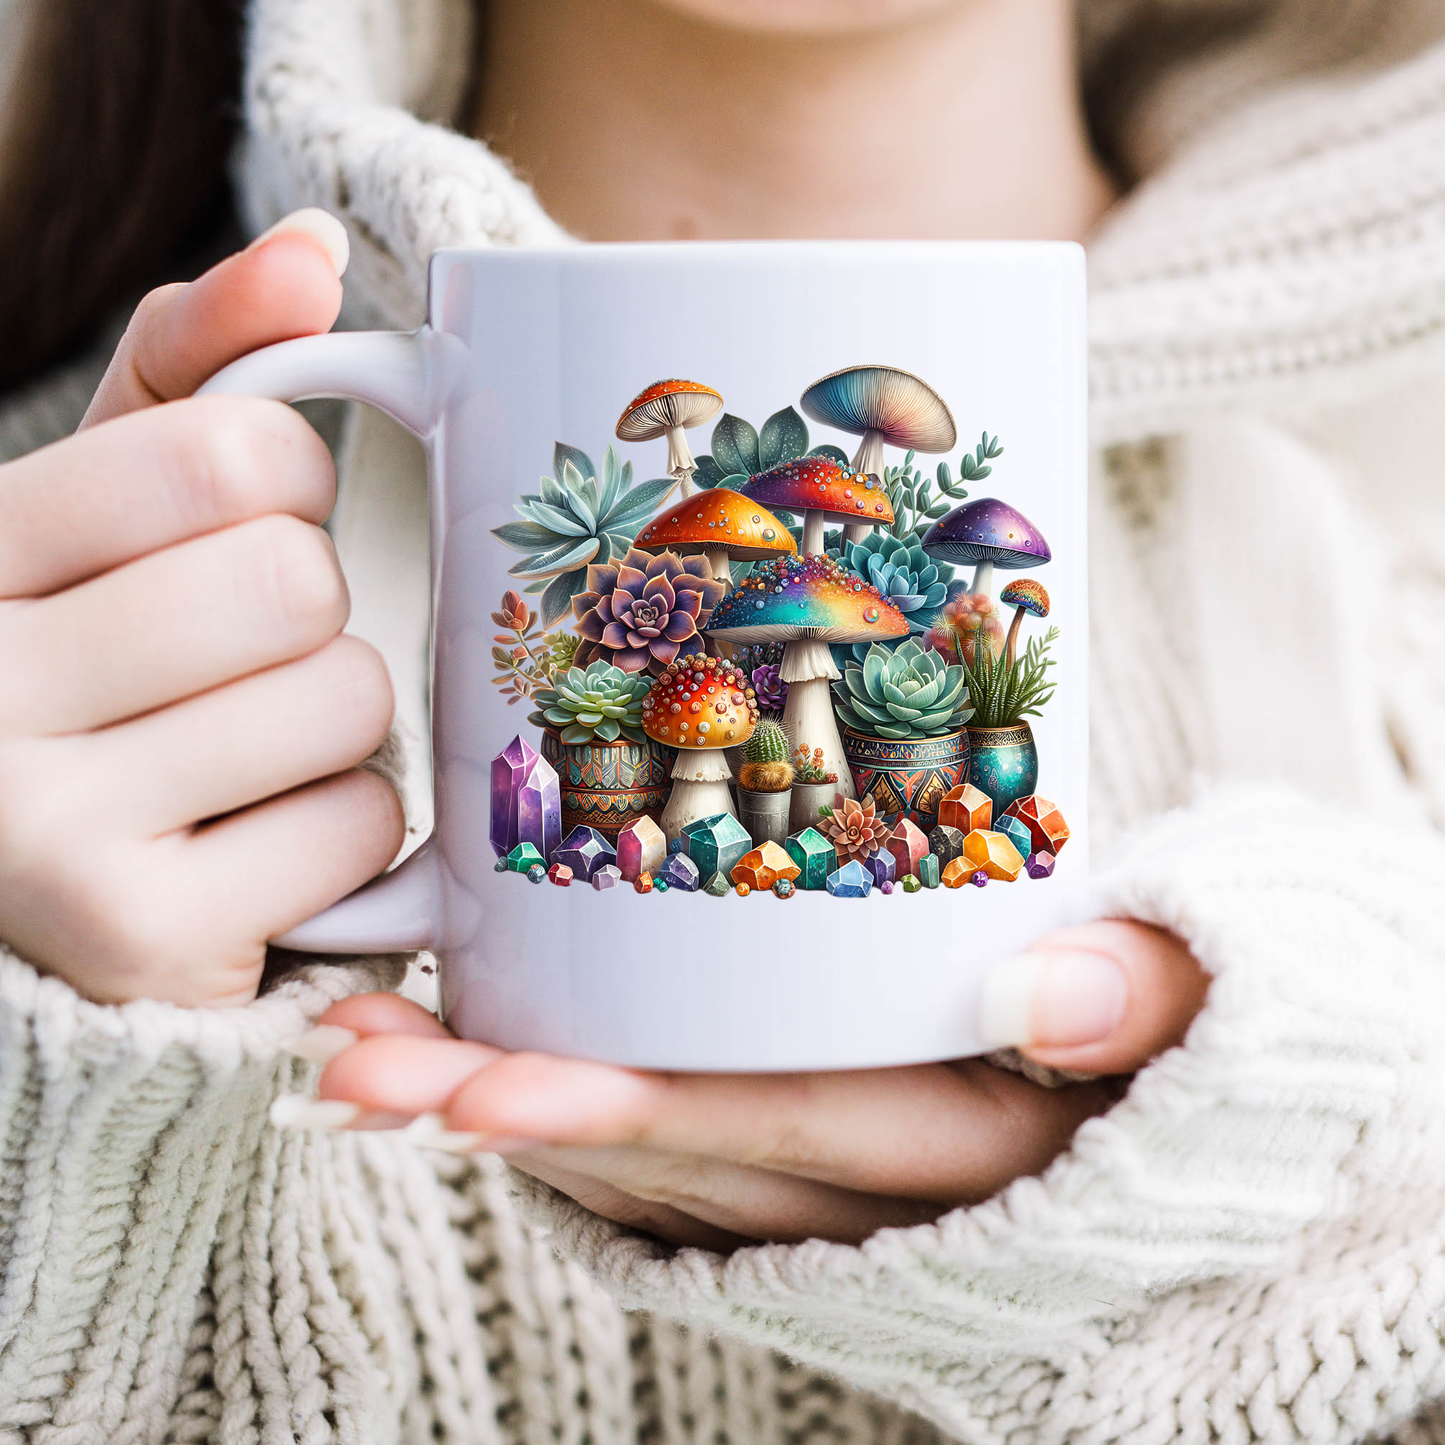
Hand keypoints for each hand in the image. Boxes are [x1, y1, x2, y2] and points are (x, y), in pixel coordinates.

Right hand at [0, 211, 403, 1006]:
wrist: (24, 879)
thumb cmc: (86, 660)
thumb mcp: (97, 503)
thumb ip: (192, 362)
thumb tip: (314, 249)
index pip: (223, 453)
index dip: (284, 476)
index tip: (246, 514)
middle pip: (296, 583)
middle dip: (307, 610)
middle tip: (237, 652)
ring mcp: (45, 841)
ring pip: (345, 702)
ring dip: (332, 722)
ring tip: (240, 751)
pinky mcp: (145, 941)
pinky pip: (362, 825)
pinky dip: (343, 824)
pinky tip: (256, 837)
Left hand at [292, 919, 1208, 1246]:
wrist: (1190, 1092)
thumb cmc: (1190, 1022)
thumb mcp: (1210, 1000)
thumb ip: (1151, 993)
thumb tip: (1044, 990)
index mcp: (971, 1137)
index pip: (778, 1127)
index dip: (627, 1117)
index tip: (483, 1089)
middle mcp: (881, 1184)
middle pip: (669, 1155)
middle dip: (503, 1116)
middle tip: (354, 1060)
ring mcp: (834, 1179)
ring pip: (647, 1161)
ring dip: (501, 1108)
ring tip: (365, 1047)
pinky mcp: (805, 1153)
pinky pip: (668, 1154)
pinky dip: (560, 1111)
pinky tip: (468, 1059)